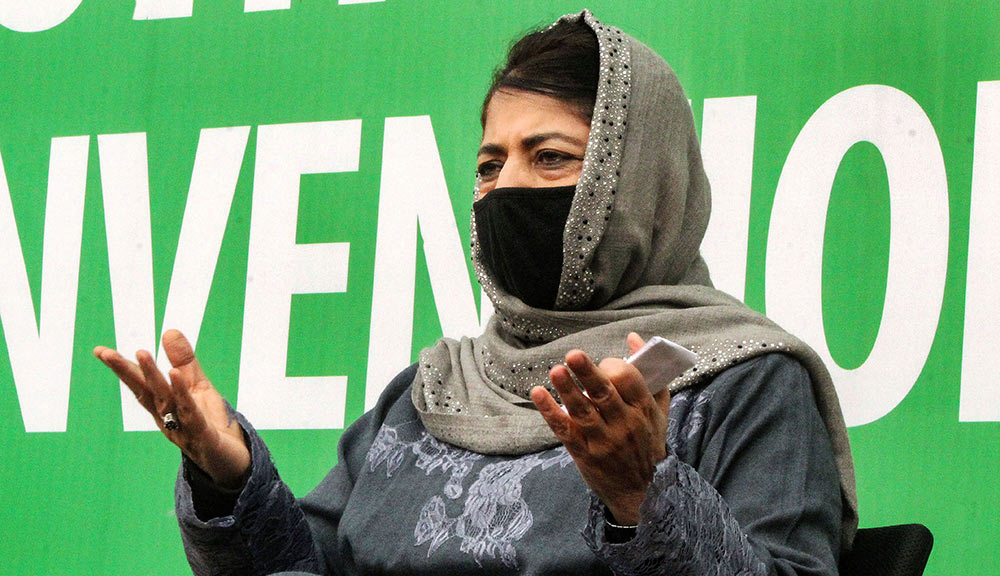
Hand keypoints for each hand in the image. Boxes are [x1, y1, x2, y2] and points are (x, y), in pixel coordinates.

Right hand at [94, 330, 250, 489]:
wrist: (231, 462)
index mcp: (164, 407)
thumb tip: (169, 331)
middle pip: (146, 393)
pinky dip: (184, 395)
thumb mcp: (198, 387)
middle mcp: (168, 419)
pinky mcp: (204, 438)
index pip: (140, 385)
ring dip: (153, 378)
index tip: (100, 351)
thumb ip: (184, 362)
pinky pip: (192, 414)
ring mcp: (184, 430)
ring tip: (141, 354)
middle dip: (127, 372)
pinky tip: (176, 375)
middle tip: (106, 352)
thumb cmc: (210, 424)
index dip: (122, 368)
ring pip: (166, 401)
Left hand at [530, 333, 669, 524]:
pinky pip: (565, 430)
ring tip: (556, 371)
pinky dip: (550, 412)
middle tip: (573, 355)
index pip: (629, 380)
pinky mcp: (584, 454)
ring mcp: (603, 441)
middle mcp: (624, 424)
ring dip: (567, 390)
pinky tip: (539, 394)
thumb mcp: (658, 410)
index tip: (603, 364)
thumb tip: (633, 338)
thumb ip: (650, 374)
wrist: (641, 492)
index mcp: (643, 410)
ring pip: (583, 412)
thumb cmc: (647, 442)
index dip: (613, 366)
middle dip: (588, 373)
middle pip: (604, 393)